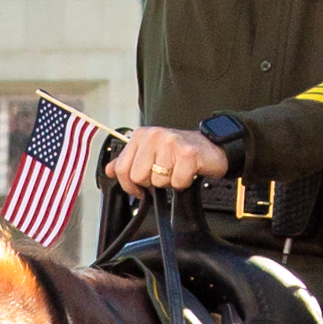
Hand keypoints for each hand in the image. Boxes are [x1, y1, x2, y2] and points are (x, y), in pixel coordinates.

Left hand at [104, 125, 232, 194]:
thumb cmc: (180, 152)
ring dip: (169, 182)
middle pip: (139, 177)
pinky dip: (184, 183)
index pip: (121, 169)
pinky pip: (177, 182)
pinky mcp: (188, 153)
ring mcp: (171, 143)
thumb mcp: (150, 153)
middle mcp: (154, 135)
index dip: (129, 185)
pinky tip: (188, 172)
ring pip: (158, 181)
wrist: (212, 147)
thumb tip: (109, 170)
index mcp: (141, 135)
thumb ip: (128, 161)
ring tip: (177, 170)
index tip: (139, 188)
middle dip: (152, 182)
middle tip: (166, 173)